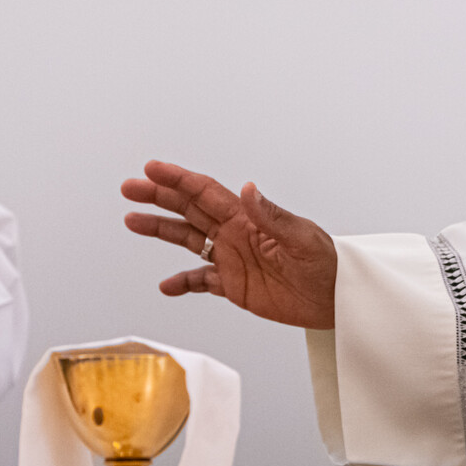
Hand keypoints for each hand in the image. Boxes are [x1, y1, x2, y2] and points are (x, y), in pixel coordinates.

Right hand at [122, 160, 336, 328]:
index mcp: (247, 217)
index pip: (205, 192)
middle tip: (129, 188)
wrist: (336, 296)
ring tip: (132, 221)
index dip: (178, 179)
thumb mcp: (301, 238)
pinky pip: (202, 281)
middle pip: (188, 209)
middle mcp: (235, 233)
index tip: (151, 169)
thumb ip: (272, 216)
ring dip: (161, 230)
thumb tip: (248, 189)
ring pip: (188, 239)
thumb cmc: (326, 262)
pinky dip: (183, 282)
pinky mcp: (235, 285)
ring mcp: (232, 258)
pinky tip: (166, 286)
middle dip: (159, 197)